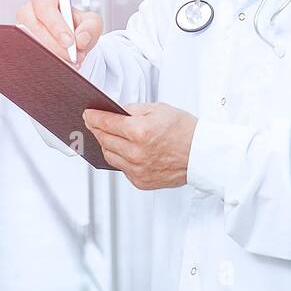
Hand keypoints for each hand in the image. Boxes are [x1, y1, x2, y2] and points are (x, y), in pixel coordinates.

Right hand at [16, 0, 101, 66]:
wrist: (71, 43)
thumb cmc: (78, 28)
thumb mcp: (92, 23)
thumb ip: (91, 28)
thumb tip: (81, 39)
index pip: (44, 7)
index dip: (56, 26)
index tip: (70, 42)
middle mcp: (27, 13)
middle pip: (33, 27)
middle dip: (54, 45)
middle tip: (71, 57)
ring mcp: (20, 31)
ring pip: (28, 44)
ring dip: (50, 56)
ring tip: (69, 64)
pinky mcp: (19, 47)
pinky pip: (26, 57)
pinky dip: (43, 64)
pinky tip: (58, 68)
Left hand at [82, 103, 196, 189]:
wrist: (202, 154)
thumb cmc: (186, 131)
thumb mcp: (159, 109)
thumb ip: (134, 110)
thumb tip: (116, 112)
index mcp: (140, 132)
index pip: (106, 123)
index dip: (93, 117)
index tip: (88, 114)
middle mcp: (136, 153)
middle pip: (104, 139)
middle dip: (96, 129)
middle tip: (94, 123)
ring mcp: (137, 169)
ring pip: (109, 155)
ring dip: (106, 144)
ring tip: (108, 136)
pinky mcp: (140, 182)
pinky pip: (121, 168)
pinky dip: (120, 158)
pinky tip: (124, 150)